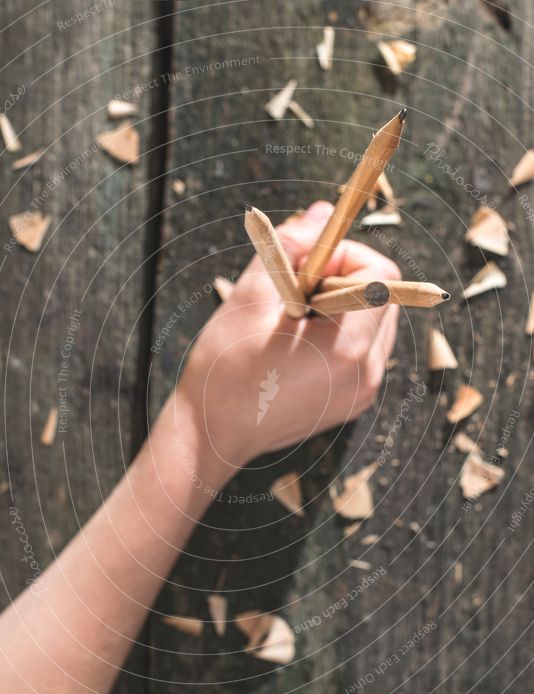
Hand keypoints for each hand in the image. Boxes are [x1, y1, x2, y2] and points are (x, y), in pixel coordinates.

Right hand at [178, 202, 400, 473]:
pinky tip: (298, 344)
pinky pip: (364, 350)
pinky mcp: (353, 402)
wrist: (211, 434)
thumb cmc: (223, 367)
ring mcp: (362, 393)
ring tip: (294, 321)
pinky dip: (340, 334)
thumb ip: (291, 246)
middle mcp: (365, 375)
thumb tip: (324, 212)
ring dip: (342, 307)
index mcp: (345, 350)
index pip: (382, 277)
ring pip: (375, 323)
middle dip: (344, 280)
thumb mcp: (251, 297)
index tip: (307, 268)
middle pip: (384, 298)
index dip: (347, 257)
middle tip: (296, 292)